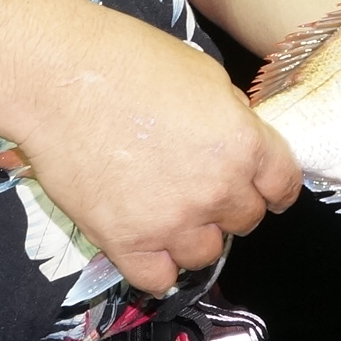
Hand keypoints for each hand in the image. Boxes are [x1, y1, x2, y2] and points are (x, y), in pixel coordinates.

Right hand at [11, 21, 301, 294]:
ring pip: (205, 253)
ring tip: (166, 210)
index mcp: (242, 144)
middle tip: (196, 184)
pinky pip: (158, 279)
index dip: (273, 188)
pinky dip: (156, 265)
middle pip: (245, 220)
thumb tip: (236, 140)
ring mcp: (172, 221)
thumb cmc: (126, 61)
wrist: (58, 78)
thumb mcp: (204, 74)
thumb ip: (231, 118)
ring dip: (192, 236)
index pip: (282, 185)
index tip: (265, 192)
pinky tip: (145, 243)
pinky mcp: (126, 242)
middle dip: (227, 204)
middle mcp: (216, 189)